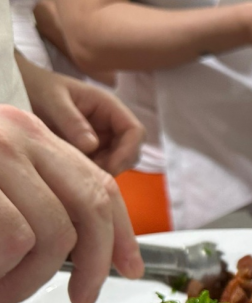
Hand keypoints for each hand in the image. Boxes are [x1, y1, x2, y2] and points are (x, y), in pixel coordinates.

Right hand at [0, 105, 143, 302]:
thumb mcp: (1, 179)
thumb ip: (38, 199)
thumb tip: (78, 253)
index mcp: (31, 135)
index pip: (98, 184)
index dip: (122, 232)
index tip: (130, 268)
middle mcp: (19, 134)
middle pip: (91, 206)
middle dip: (95, 264)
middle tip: (83, 299)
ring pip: (53, 231)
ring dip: (32, 279)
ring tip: (7, 297)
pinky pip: (16, 237)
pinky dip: (6, 271)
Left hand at [17, 55, 144, 175]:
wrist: (23, 90)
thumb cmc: (38, 87)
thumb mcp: (52, 100)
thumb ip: (71, 120)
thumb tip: (92, 145)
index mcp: (109, 107)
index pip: (135, 131)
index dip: (129, 151)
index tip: (109, 167)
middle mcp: (111, 124)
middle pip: (130, 152)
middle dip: (114, 166)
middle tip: (86, 174)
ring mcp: (102, 139)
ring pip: (116, 163)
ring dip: (100, 172)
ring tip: (72, 169)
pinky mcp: (91, 152)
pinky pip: (99, 167)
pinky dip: (88, 174)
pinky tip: (68, 170)